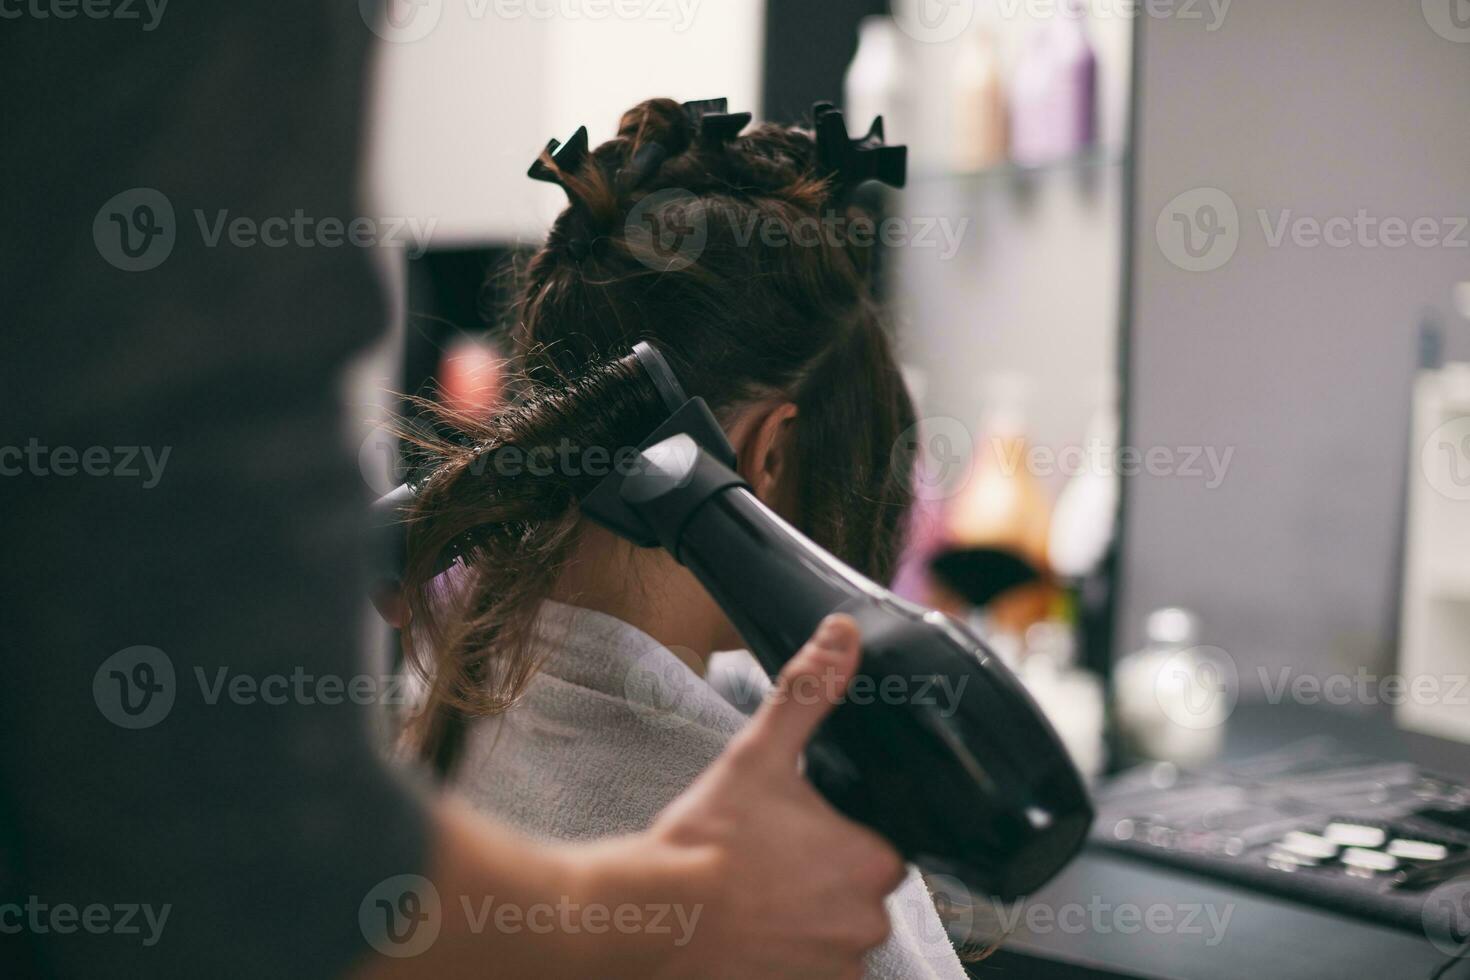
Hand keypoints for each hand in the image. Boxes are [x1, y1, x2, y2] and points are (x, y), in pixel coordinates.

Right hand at [354, 615, 901, 979]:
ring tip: (756, 895)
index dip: (838, 836)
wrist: (652, 914)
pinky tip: (754, 930)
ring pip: (836, 932)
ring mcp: (837, 967)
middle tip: (770, 862)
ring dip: (806, 918)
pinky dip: (789, 955)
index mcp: (873, 861)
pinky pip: (814, 971)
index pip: (880, 846)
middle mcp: (868, 923)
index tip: (797, 833)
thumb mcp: (760, 754)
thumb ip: (808, 692)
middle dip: (822, 879)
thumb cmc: (707, 837)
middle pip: (860, 893)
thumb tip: (842, 636)